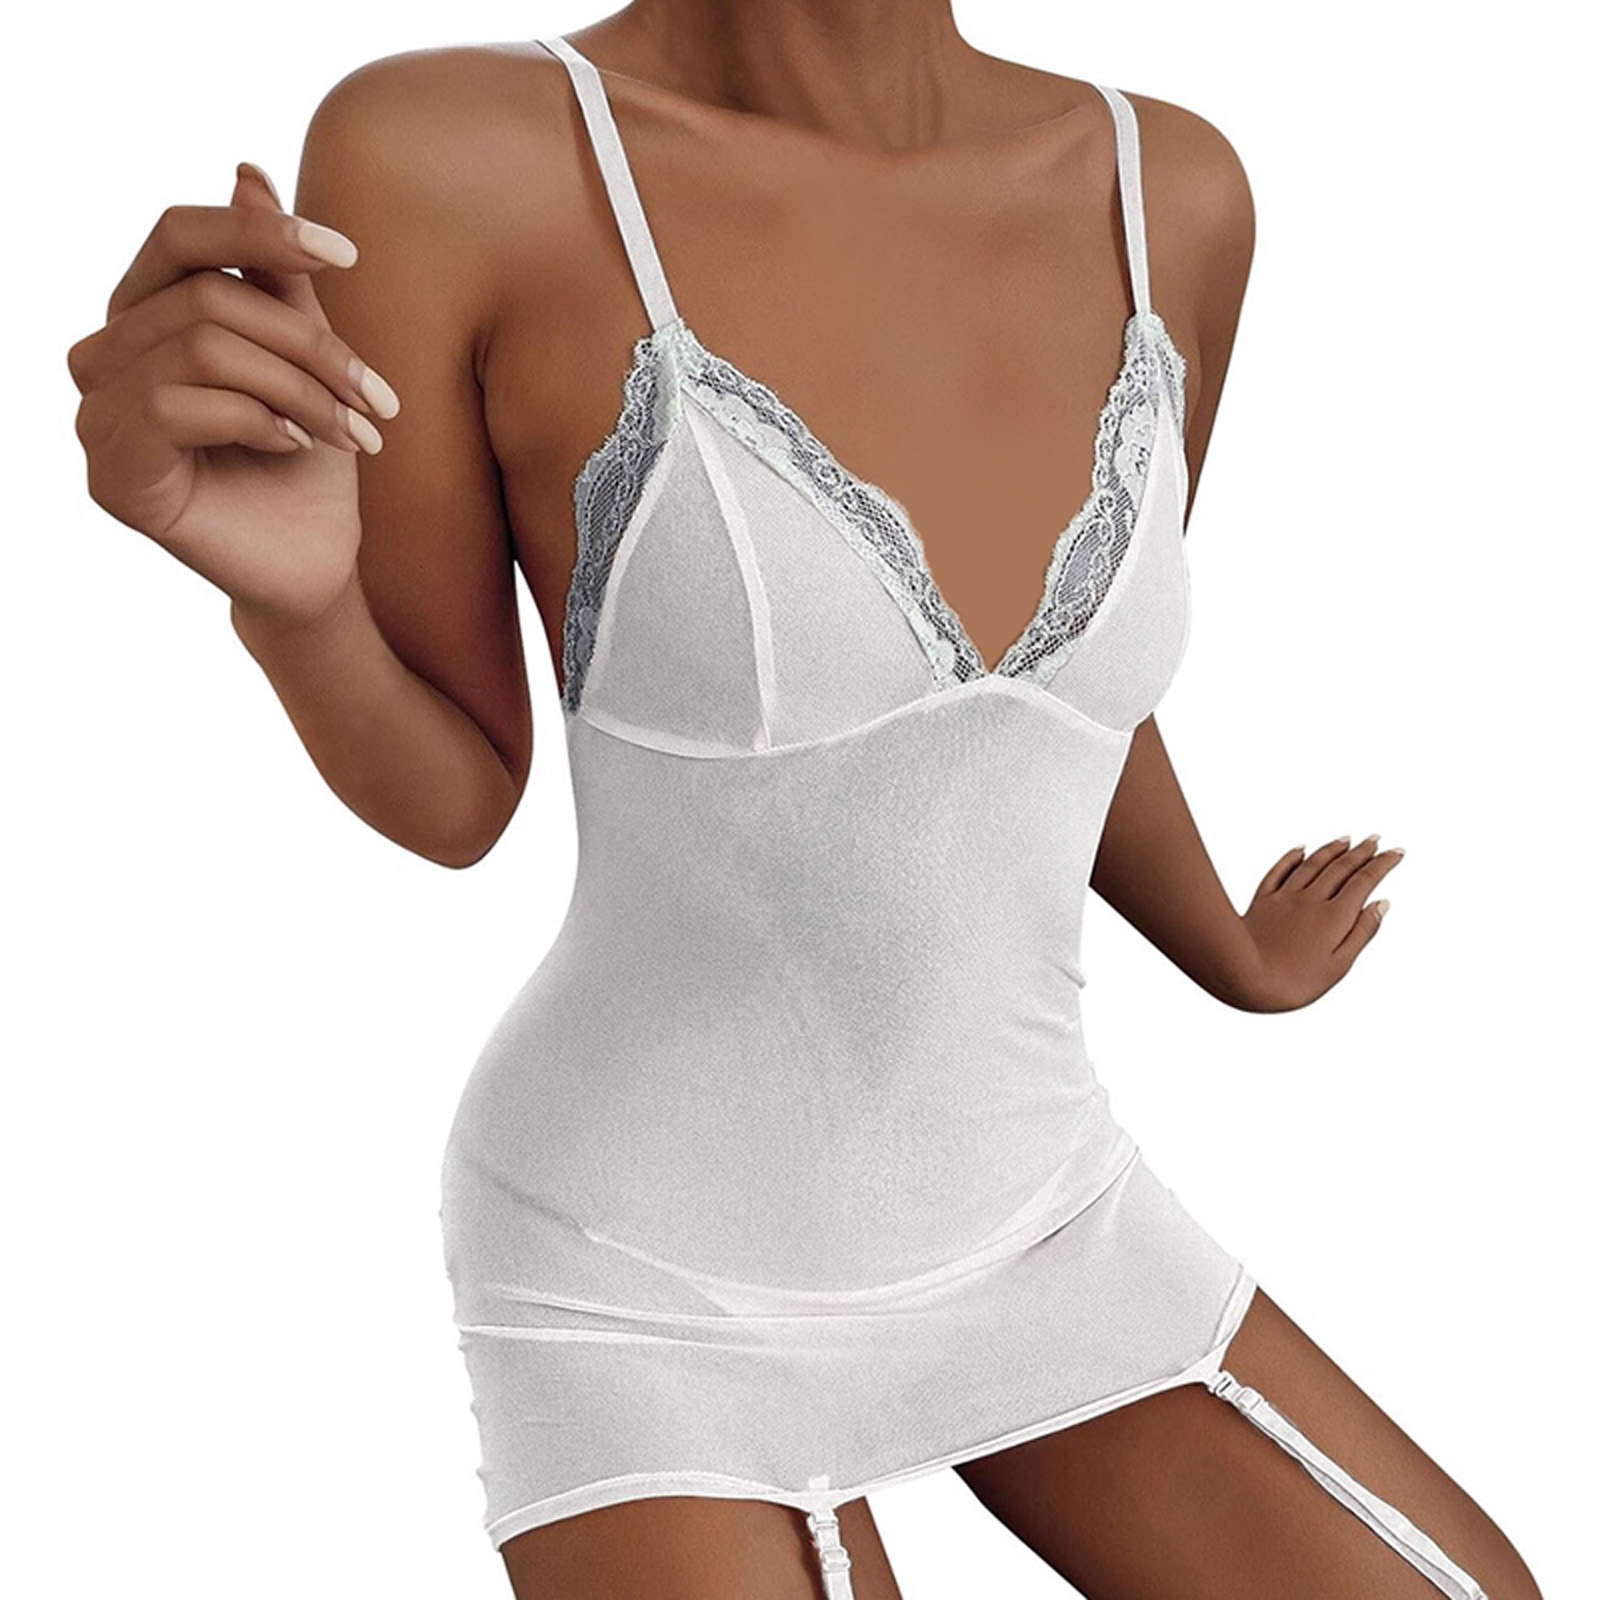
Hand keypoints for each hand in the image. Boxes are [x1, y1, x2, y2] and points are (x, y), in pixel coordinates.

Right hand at [66, 162, 398, 629]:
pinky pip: (179, 406)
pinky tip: (295, 448)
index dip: (260, 234)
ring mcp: (97, 416)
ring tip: (354, 431)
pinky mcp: (112, 473)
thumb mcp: (305, 358)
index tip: (346, 255)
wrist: (317, 564)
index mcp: (144, 316)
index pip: (181, 237)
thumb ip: (274, 277)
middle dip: (310, 346)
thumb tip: (245, 170)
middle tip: (378, 399)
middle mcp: (105, 356)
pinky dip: (257, 420)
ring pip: (202, 348)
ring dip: (298, 388)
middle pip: (206, 300)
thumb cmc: (310, 459)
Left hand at [1237, 834, 1404, 1011]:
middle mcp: (1311, 899)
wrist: (1242, 974)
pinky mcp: (1261, 901)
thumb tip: (1381, 904)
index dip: (1383, 864)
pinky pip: (1280, 871)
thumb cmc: (1293, 980)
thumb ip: (1362, 932)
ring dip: (1331, 849)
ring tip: (1347, 839)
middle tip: (1376, 839)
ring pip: (1312, 864)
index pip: (1364, 881)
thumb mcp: (1339, 965)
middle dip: (1361, 852)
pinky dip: (1293, 857)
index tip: (1397, 852)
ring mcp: (1284, 897)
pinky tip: (1301, 849)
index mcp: (1335, 916)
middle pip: (1340, 868)